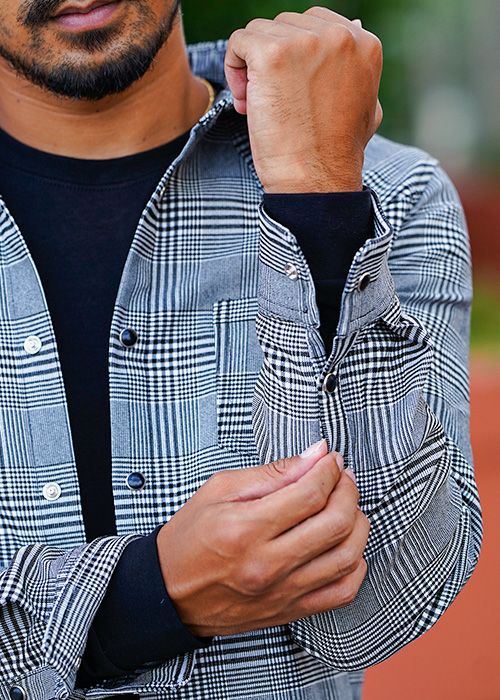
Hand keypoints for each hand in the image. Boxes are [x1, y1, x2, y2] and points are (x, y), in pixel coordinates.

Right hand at [157, 440, 369, 636]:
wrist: (168, 593)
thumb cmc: (190, 538)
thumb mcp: (220, 490)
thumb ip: (273, 473)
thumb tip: (316, 455)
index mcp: (245, 529)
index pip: (310, 494)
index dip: (329, 470)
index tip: (330, 459)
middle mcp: (267, 564)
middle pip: (335, 523)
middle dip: (348, 491)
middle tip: (342, 477)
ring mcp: (282, 592)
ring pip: (346, 557)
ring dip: (357, 524)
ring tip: (346, 506)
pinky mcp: (289, 610)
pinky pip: (342, 592)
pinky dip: (355, 565)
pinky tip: (346, 545)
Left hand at [224, 7, 382, 193]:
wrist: (317, 181)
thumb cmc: (336, 154)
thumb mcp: (365, 104)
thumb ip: (357, 66)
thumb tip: (355, 26)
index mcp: (363, 42)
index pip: (313, 25)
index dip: (295, 59)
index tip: (293, 93)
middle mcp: (338, 34)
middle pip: (284, 26)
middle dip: (273, 62)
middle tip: (274, 104)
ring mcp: (304, 41)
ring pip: (259, 33)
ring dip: (251, 69)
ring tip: (258, 107)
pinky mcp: (272, 53)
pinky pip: (239, 42)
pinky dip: (233, 70)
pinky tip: (245, 102)